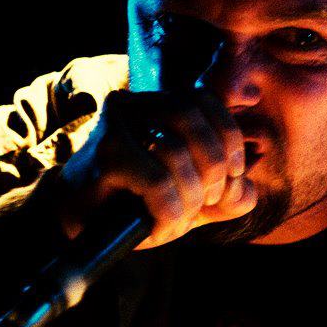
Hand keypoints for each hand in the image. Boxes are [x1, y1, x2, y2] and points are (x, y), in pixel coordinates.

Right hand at [56, 88, 256, 248]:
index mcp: (155, 103)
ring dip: (191, 195)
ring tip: (181, 216)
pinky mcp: (104, 157)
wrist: (79, 225)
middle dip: (215, 166)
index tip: (233, 175)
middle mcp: (132, 104)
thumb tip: (247, 191)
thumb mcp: (191, 196)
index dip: (229, 138)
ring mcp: (114, 127)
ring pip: (174, 152)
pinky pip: (157, 182)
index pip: (206, 100)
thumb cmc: (136, 204)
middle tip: (210, 199)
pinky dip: (170, 210)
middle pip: (193, 119)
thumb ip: (227, 193)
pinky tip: (161, 225)